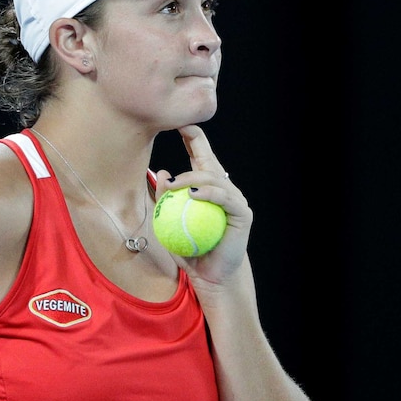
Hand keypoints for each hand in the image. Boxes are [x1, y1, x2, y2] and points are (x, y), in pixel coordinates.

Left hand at [154, 125, 252, 286]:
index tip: (177, 122)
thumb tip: (160, 173)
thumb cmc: (190, 251)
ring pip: (213, 179)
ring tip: (175, 185)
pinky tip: (193, 194)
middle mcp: (222, 189)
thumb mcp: (168, 225)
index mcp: (205, 188)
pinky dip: (208, 194)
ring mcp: (233, 200)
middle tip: (176, 133)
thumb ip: (163, 201)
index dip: (191, 138)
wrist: (212, 277)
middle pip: (208, 160)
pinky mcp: (241, 213)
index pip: (199, 156)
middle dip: (195, 143)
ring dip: (191, 178)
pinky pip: (224, 198)